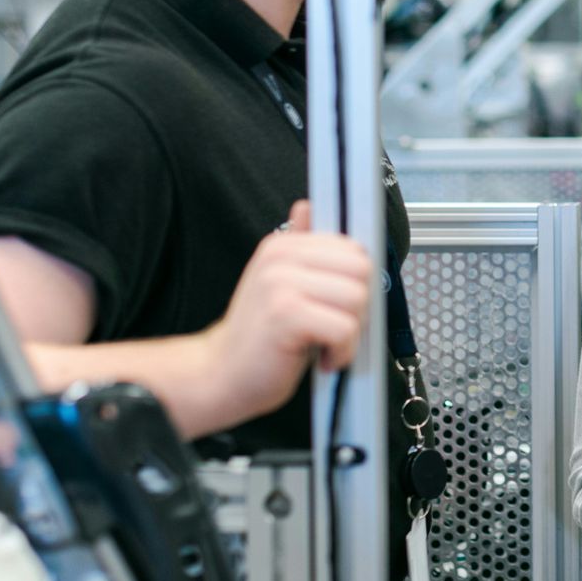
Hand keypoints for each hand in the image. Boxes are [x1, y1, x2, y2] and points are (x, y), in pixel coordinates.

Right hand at [192, 200, 375, 429]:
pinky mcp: (285, 314)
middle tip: (332, 327)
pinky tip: (322, 358)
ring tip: (323, 343)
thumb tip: (308, 206)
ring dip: (351, 333)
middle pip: (361, 270)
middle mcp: (280, 258)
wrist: (220, 374)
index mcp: (282, 246)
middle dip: (358, 306)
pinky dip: (342, 352)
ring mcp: (280, 284)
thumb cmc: (259, 337)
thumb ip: (301, 249)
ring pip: (357, 299)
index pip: (353, 248)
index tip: (336, 307)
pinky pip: (344, 328)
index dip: (356, 284)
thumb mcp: (279, 284)